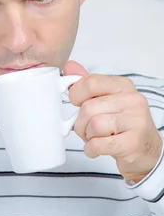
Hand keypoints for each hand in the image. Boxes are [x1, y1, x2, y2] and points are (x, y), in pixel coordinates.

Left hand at [64, 61, 162, 182]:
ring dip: (87, 136)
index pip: (90, 83)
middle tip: (88, 129)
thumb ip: (88, 84)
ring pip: (93, 125)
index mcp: (123, 86)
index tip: (78, 104)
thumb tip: (69, 66)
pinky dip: (91, 149)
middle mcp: (132, 100)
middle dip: (80, 123)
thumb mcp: (106, 100)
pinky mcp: (133, 142)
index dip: (76, 95)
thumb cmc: (122, 124)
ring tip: (96, 138)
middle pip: (88, 108)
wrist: (145, 149)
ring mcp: (136, 121)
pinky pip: (98, 144)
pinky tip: (98, 148)